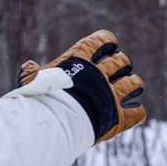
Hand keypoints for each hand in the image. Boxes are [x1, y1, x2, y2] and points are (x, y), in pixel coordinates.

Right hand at [20, 29, 144, 142]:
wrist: (51, 125)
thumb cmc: (37, 102)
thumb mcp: (30, 84)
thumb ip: (31, 75)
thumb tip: (29, 66)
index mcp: (79, 61)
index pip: (100, 41)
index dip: (108, 40)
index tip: (111, 44)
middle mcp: (99, 75)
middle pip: (121, 61)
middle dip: (123, 63)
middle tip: (122, 67)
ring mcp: (110, 96)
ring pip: (134, 84)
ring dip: (135, 83)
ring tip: (134, 85)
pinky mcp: (117, 117)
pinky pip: (137, 112)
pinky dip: (137, 112)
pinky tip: (135, 112)